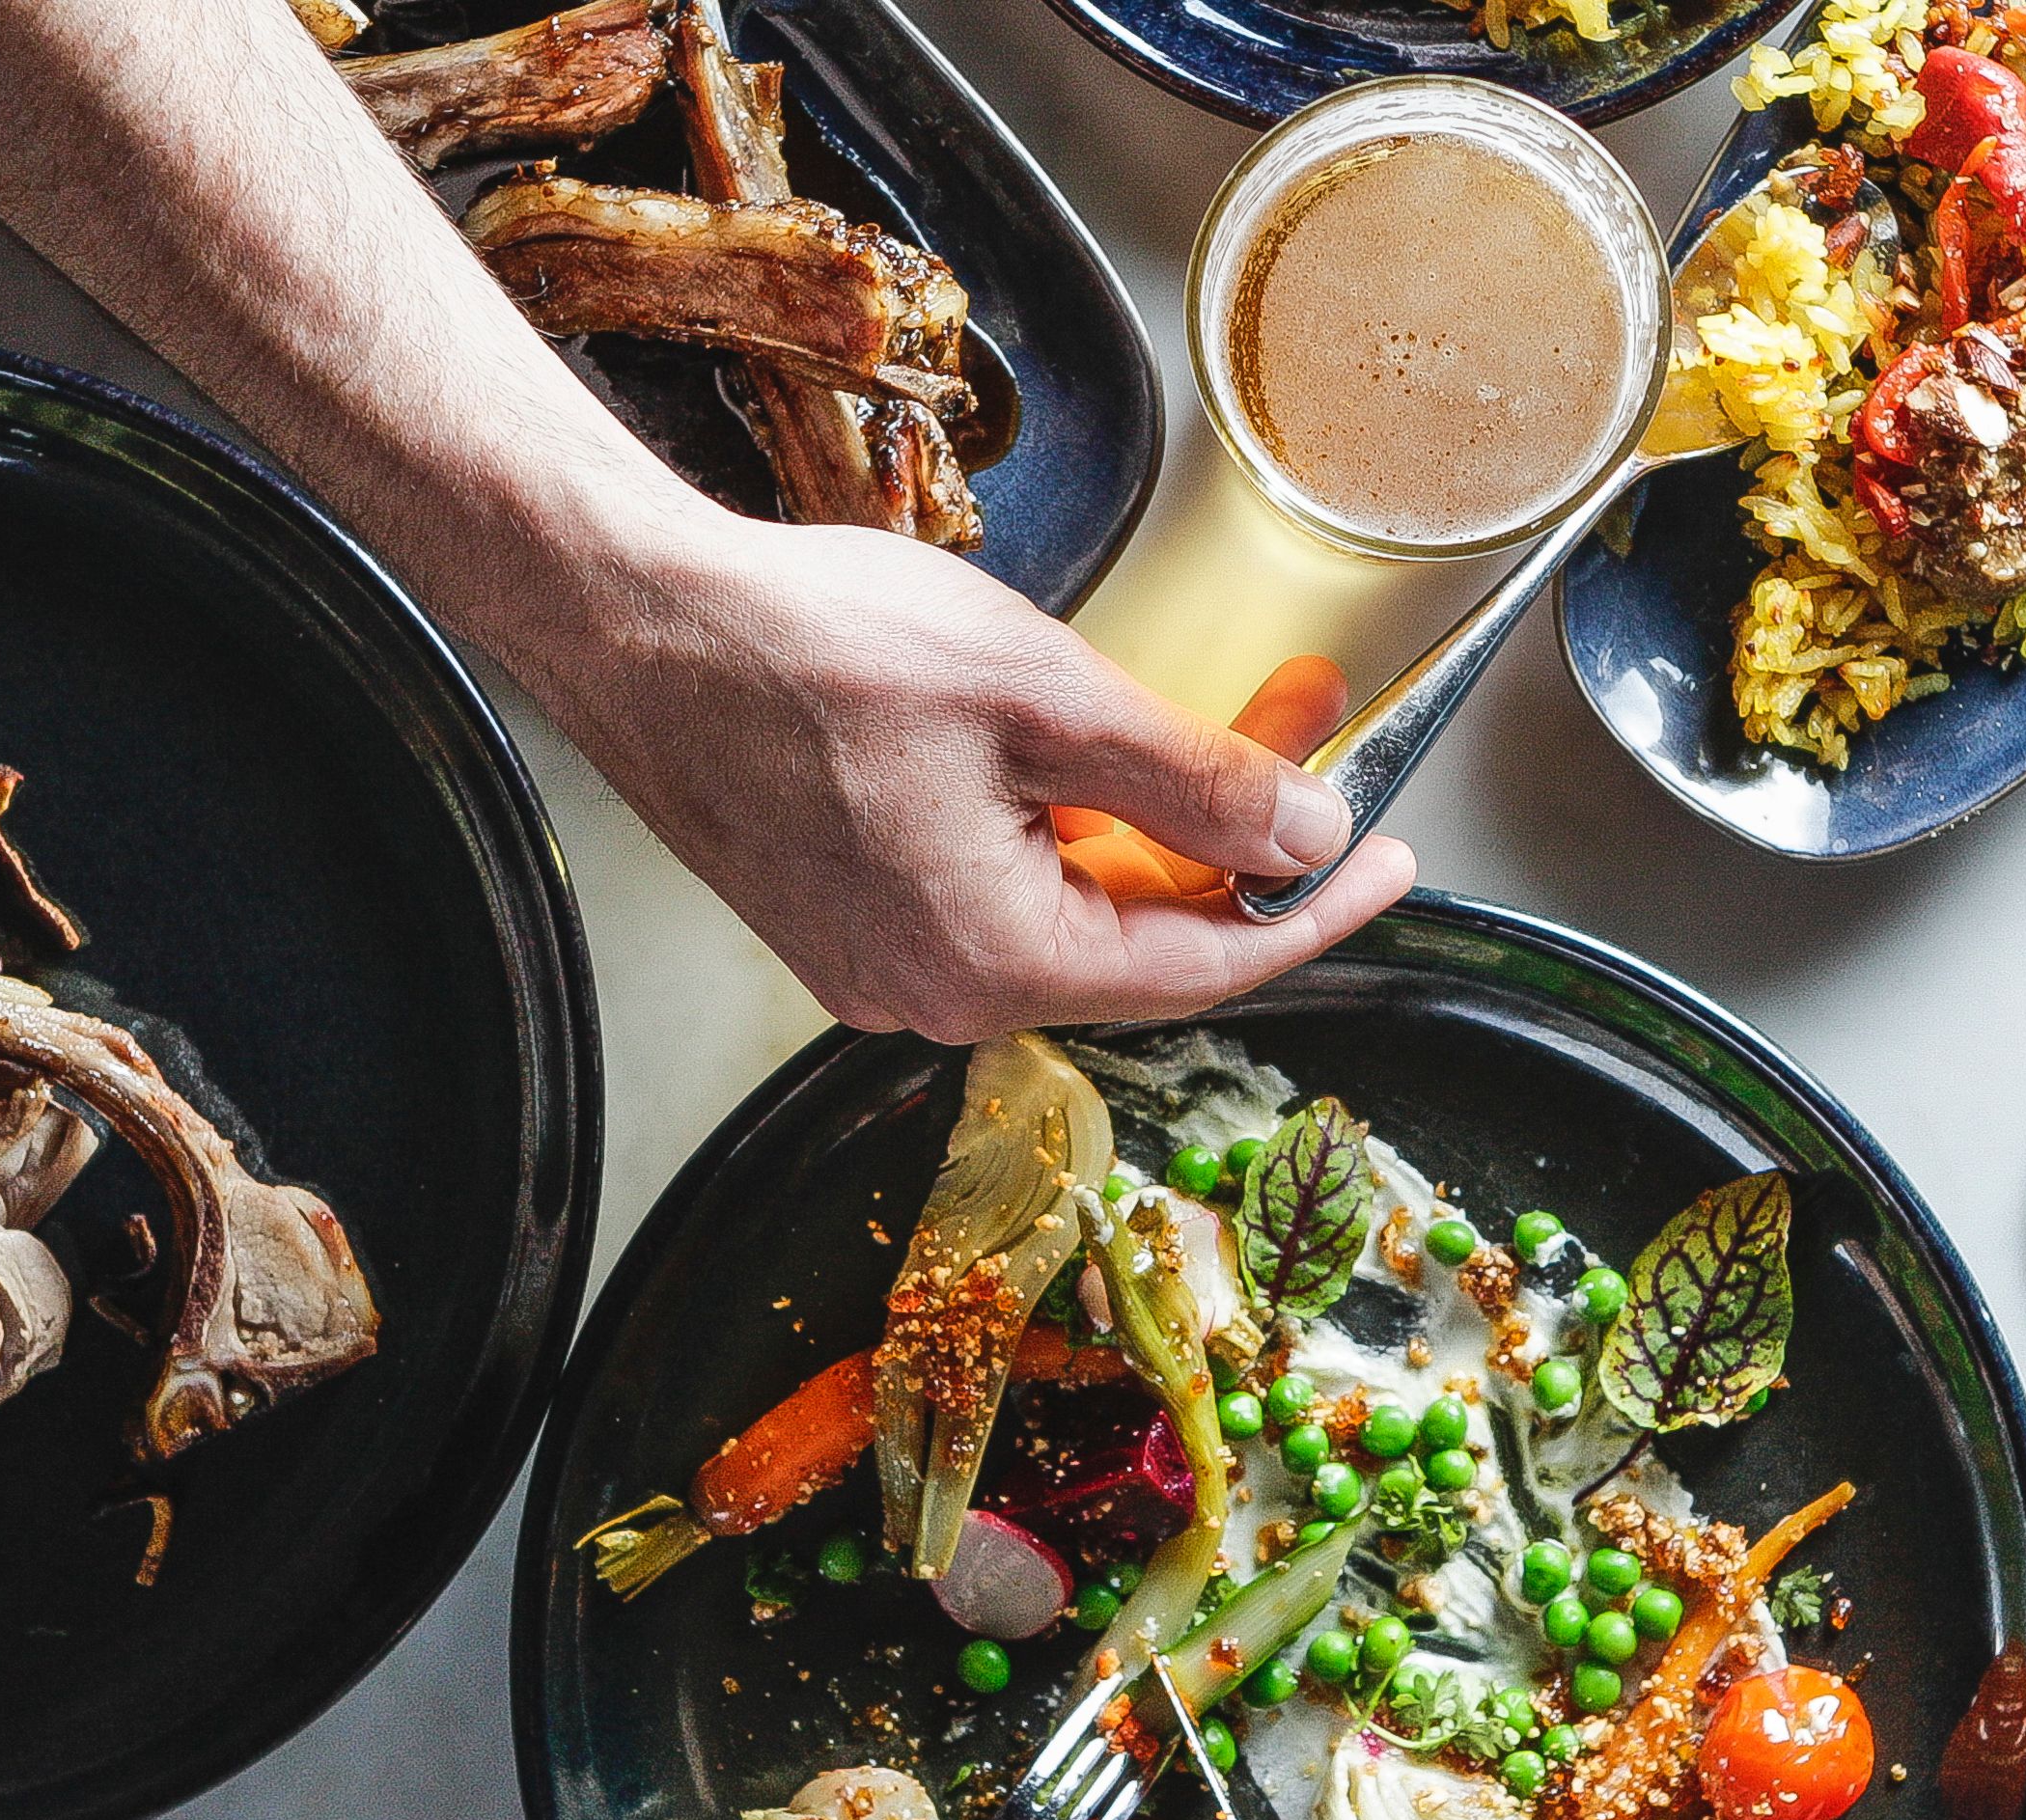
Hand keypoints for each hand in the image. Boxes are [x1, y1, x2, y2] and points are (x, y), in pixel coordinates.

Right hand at [514, 490, 1414, 1040]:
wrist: (631, 617)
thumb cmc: (805, 646)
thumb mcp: (1043, 696)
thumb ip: (1192, 779)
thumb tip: (1307, 835)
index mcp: (996, 961)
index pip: (1210, 962)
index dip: (1318, 906)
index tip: (1393, 857)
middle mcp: (940, 997)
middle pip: (1146, 937)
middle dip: (1240, 835)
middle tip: (1311, 734)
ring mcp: (887, 967)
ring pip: (1077, 908)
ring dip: (1158, 820)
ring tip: (1226, 713)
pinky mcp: (852, 922)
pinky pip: (1004, 892)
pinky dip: (1073, 826)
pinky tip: (1100, 748)